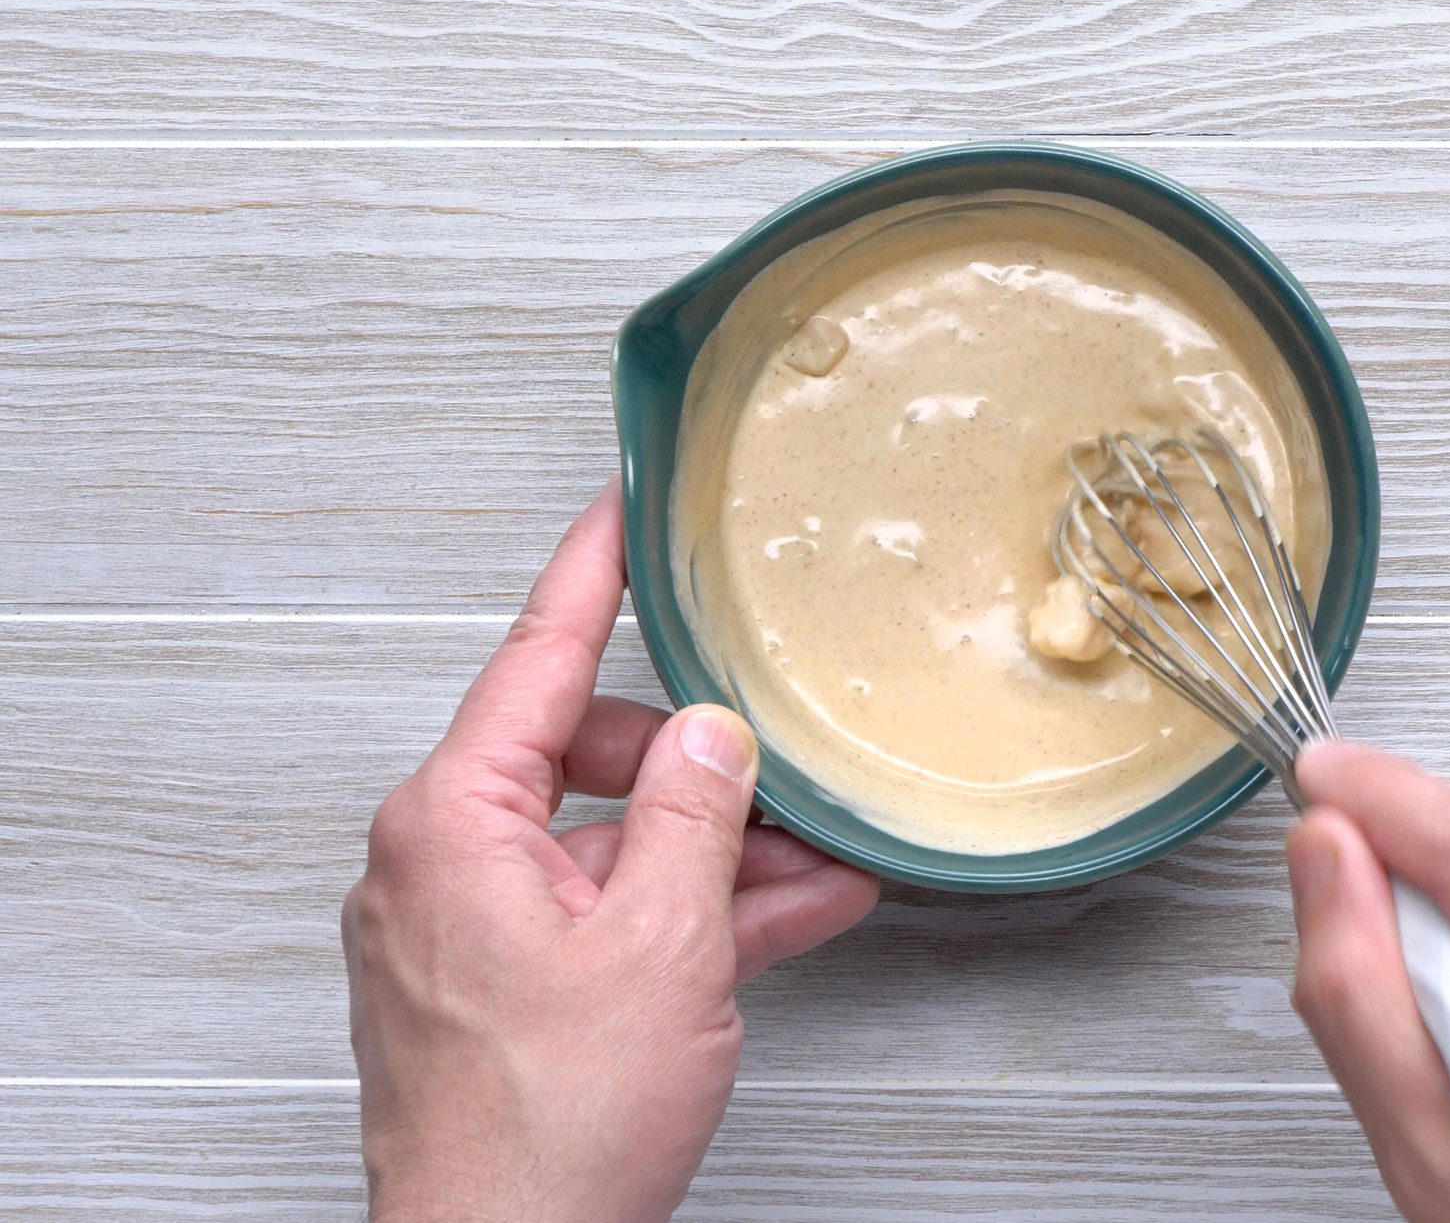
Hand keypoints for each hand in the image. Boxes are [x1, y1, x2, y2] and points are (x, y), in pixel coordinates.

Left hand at [342, 482, 879, 1220]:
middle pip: (588, 756)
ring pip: (609, 844)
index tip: (618, 507)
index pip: (535, 659)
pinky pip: (604, 913)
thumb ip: (696, 815)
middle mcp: (443, 862)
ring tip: (814, 860)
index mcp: (452, 823)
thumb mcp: (662, 945)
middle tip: (780, 785)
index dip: (591, 573)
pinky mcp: (503, 984)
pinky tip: (779, 915)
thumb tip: (716, 734)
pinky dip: (685, 913)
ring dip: (714, 854)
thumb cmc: (543, 1133)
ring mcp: (471, 927)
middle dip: (699, 771)